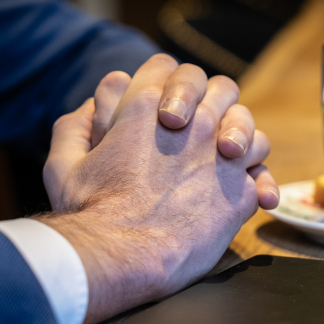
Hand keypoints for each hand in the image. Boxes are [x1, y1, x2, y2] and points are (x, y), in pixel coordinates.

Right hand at [41, 54, 272, 323]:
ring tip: (226, 161)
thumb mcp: (63, 164)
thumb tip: (89, 107)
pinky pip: (259, 175)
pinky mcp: (241, 190)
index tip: (166, 104)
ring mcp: (221, 154)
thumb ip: (73, 128)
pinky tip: (247, 198)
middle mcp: (192, 121)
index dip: (167, 81)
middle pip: (221, 88)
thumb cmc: (89, 212)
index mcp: (146, 105)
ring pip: (249, 129)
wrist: (122, 256)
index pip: (167, 67)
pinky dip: (255, 184)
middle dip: (214, 103)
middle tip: (202, 131)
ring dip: (240, 140)